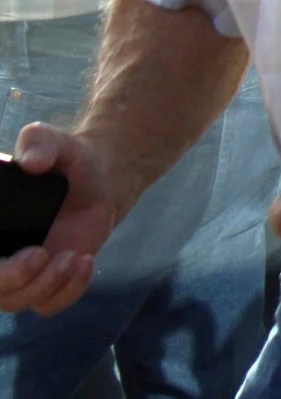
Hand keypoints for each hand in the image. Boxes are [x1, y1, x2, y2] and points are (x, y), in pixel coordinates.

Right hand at [0, 124, 115, 314]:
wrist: (98, 179)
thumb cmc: (65, 160)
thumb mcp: (52, 143)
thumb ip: (39, 143)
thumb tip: (32, 162)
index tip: (23, 252)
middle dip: (12, 280)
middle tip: (41, 255)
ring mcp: (18, 272)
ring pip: (15, 302)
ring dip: (45, 286)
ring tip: (74, 255)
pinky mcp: (46, 282)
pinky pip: (47, 306)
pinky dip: (67, 292)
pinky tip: (85, 262)